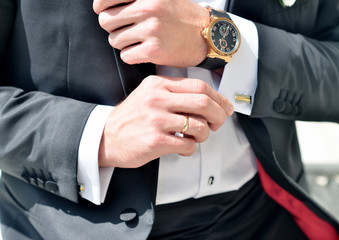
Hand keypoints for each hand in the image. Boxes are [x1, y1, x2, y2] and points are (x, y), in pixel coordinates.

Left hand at [93, 0, 209, 67]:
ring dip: (123, 43)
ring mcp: (151, 30)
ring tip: (137, 40)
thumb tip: (103, 3)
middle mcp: (148, 9)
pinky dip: (131, 55)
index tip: (103, 11)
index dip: (100, 7)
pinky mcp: (154, 51)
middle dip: (112, 27)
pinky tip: (142, 51)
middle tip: (125, 29)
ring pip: (114, 40)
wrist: (206, 35)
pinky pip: (126, 56)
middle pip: (106, 21)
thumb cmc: (182, 15)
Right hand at [98, 75, 233, 167]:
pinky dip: (191, 148)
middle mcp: (157, 99)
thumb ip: (175, 94)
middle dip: (218, 115)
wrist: (105, 137)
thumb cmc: (131, 118)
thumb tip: (210, 103)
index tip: (224, 108)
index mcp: (158, 85)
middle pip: (203, 102)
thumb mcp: (149, 95)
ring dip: (204, 135)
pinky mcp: (155, 140)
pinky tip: (182, 147)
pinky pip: (188, 144)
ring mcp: (156, 119)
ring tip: (195, 137)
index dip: (218, 98)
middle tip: (218, 123)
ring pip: (199, 126)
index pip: (199, 86)